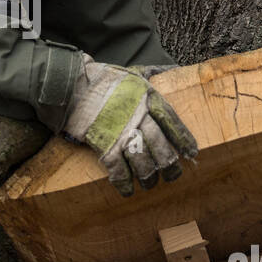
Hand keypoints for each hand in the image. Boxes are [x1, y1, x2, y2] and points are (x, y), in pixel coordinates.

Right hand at [44, 53, 197, 196]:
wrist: (70, 86)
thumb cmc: (100, 79)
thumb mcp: (131, 73)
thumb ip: (149, 75)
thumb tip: (165, 70)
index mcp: (147, 97)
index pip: (172, 122)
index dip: (183, 139)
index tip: (192, 152)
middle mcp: (138, 116)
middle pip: (160, 145)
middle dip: (169, 164)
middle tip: (173, 175)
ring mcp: (121, 132)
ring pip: (143, 160)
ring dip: (148, 176)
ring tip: (150, 185)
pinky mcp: (104, 144)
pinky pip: (118, 169)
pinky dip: (124, 183)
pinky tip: (128, 190)